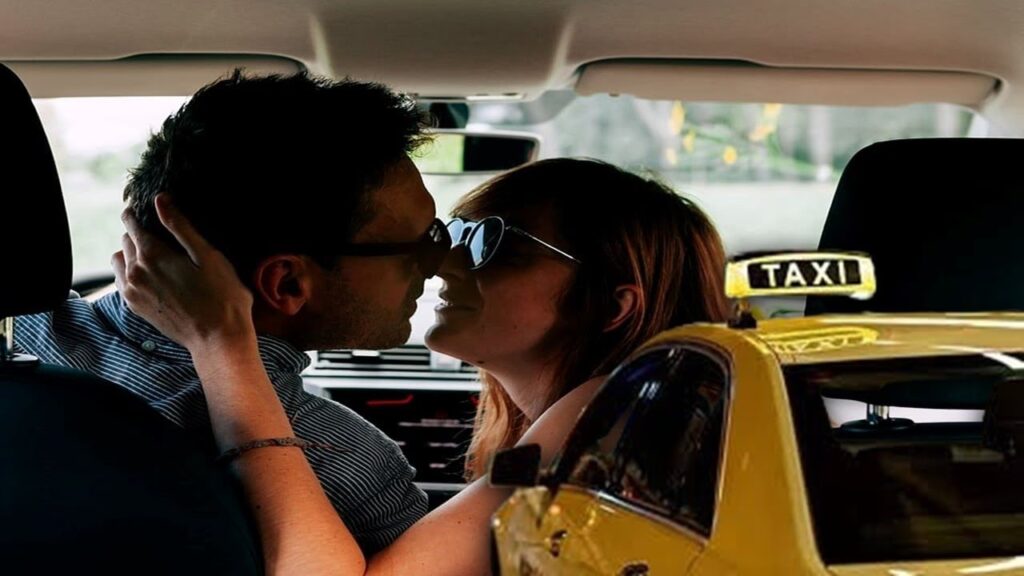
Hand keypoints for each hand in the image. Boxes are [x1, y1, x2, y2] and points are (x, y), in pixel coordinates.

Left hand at [112, 194, 254, 351]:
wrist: (218, 339)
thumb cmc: (221, 296)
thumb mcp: (208, 255)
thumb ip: (180, 226)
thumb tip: (160, 199)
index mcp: (153, 254)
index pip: (130, 222)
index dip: (138, 213)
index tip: (149, 211)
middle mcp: (136, 271)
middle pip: (126, 240)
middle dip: (139, 234)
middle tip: (163, 237)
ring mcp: (133, 291)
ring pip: (119, 260)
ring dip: (132, 254)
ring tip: (157, 258)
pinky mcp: (136, 307)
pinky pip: (121, 281)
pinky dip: (130, 273)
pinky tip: (153, 277)